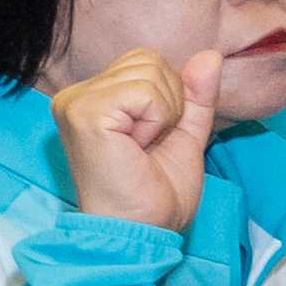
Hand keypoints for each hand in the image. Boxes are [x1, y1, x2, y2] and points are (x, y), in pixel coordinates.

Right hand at [50, 38, 219, 232]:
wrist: (138, 231)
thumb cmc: (154, 193)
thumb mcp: (184, 134)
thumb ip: (194, 95)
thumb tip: (209, 54)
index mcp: (92, 97)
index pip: (146, 61)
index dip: (168, 98)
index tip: (151, 139)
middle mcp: (75, 94)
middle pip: (149, 60)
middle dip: (168, 103)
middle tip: (147, 145)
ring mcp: (75, 102)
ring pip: (150, 72)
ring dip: (164, 113)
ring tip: (142, 147)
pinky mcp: (84, 113)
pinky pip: (145, 92)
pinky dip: (157, 120)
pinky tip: (137, 147)